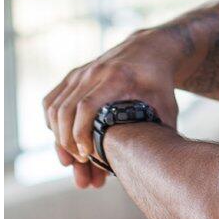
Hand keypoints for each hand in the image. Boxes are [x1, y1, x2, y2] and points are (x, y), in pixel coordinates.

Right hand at [42, 29, 180, 187]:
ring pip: (55, 107)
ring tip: (71, 162)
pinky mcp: (74, 75)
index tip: (86, 156)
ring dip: (59, 138)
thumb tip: (155, 164)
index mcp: (119, 77)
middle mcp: (95, 71)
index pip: (88, 106)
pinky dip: (52, 123)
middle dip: (67, 143)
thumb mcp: (167, 106)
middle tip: (79, 168)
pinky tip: (63, 142)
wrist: (151, 50)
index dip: (81, 133)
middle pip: (66, 110)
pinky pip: (51, 101)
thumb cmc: (160, 84)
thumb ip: (161, 133)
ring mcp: (82, 72)